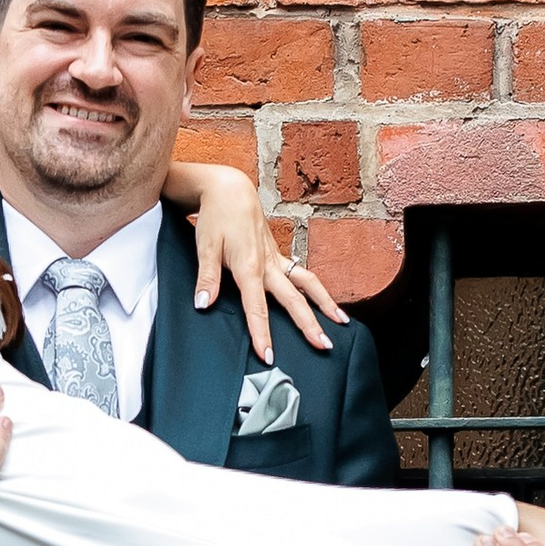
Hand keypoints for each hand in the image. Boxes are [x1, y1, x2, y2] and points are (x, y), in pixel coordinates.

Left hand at [173, 162, 347, 356]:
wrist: (229, 190)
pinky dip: (316, 291)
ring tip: (340, 323)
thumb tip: (203, 304)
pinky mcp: (278, 255)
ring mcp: (276, 259)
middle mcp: (268, 265)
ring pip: (307, 284)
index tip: (268, 355)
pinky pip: (302, 274)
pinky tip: (325, 303)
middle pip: (293, 299)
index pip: (257, 308)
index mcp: (249, 266)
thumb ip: (207, 278)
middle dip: (309, 325)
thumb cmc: (216, 216)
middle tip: (323, 346)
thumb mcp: (205, 247)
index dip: (262, 333)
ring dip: (324, 304)